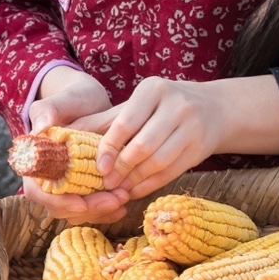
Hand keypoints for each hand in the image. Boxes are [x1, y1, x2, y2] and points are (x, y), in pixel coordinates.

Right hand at [18, 65, 129, 224]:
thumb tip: (40, 128)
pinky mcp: (80, 187)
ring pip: (75, 211)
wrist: (88, 101)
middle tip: (115, 200)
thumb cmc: (74, 98)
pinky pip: (89, 206)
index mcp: (35, 158)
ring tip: (123, 200)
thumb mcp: (63, 99)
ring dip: (99, 211)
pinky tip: (123, 205)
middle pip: (59, 206)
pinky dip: (105, 209)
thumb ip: (48, 110)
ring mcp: (64, 184)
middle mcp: (45, 176)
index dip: (57, 200)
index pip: (37, 190)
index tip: (81, 202)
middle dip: (87, 208)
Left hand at [90, 75, 278, 202]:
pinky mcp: (201, 147)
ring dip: (136, 180)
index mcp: (153, 89)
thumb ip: (102, 120)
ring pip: (158, 161)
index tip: (99, 168)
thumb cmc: (162, 107)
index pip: (126, 123)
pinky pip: (172, 172)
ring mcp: (192, 126)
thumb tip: (64, 135)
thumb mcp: (135, 105)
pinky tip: (136, 190)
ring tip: (119, 189)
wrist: (213, 108)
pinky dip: (151, 185)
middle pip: (143, 146)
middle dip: (122, 168)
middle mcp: (176, 104)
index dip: (109, 148)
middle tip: (107, 183)